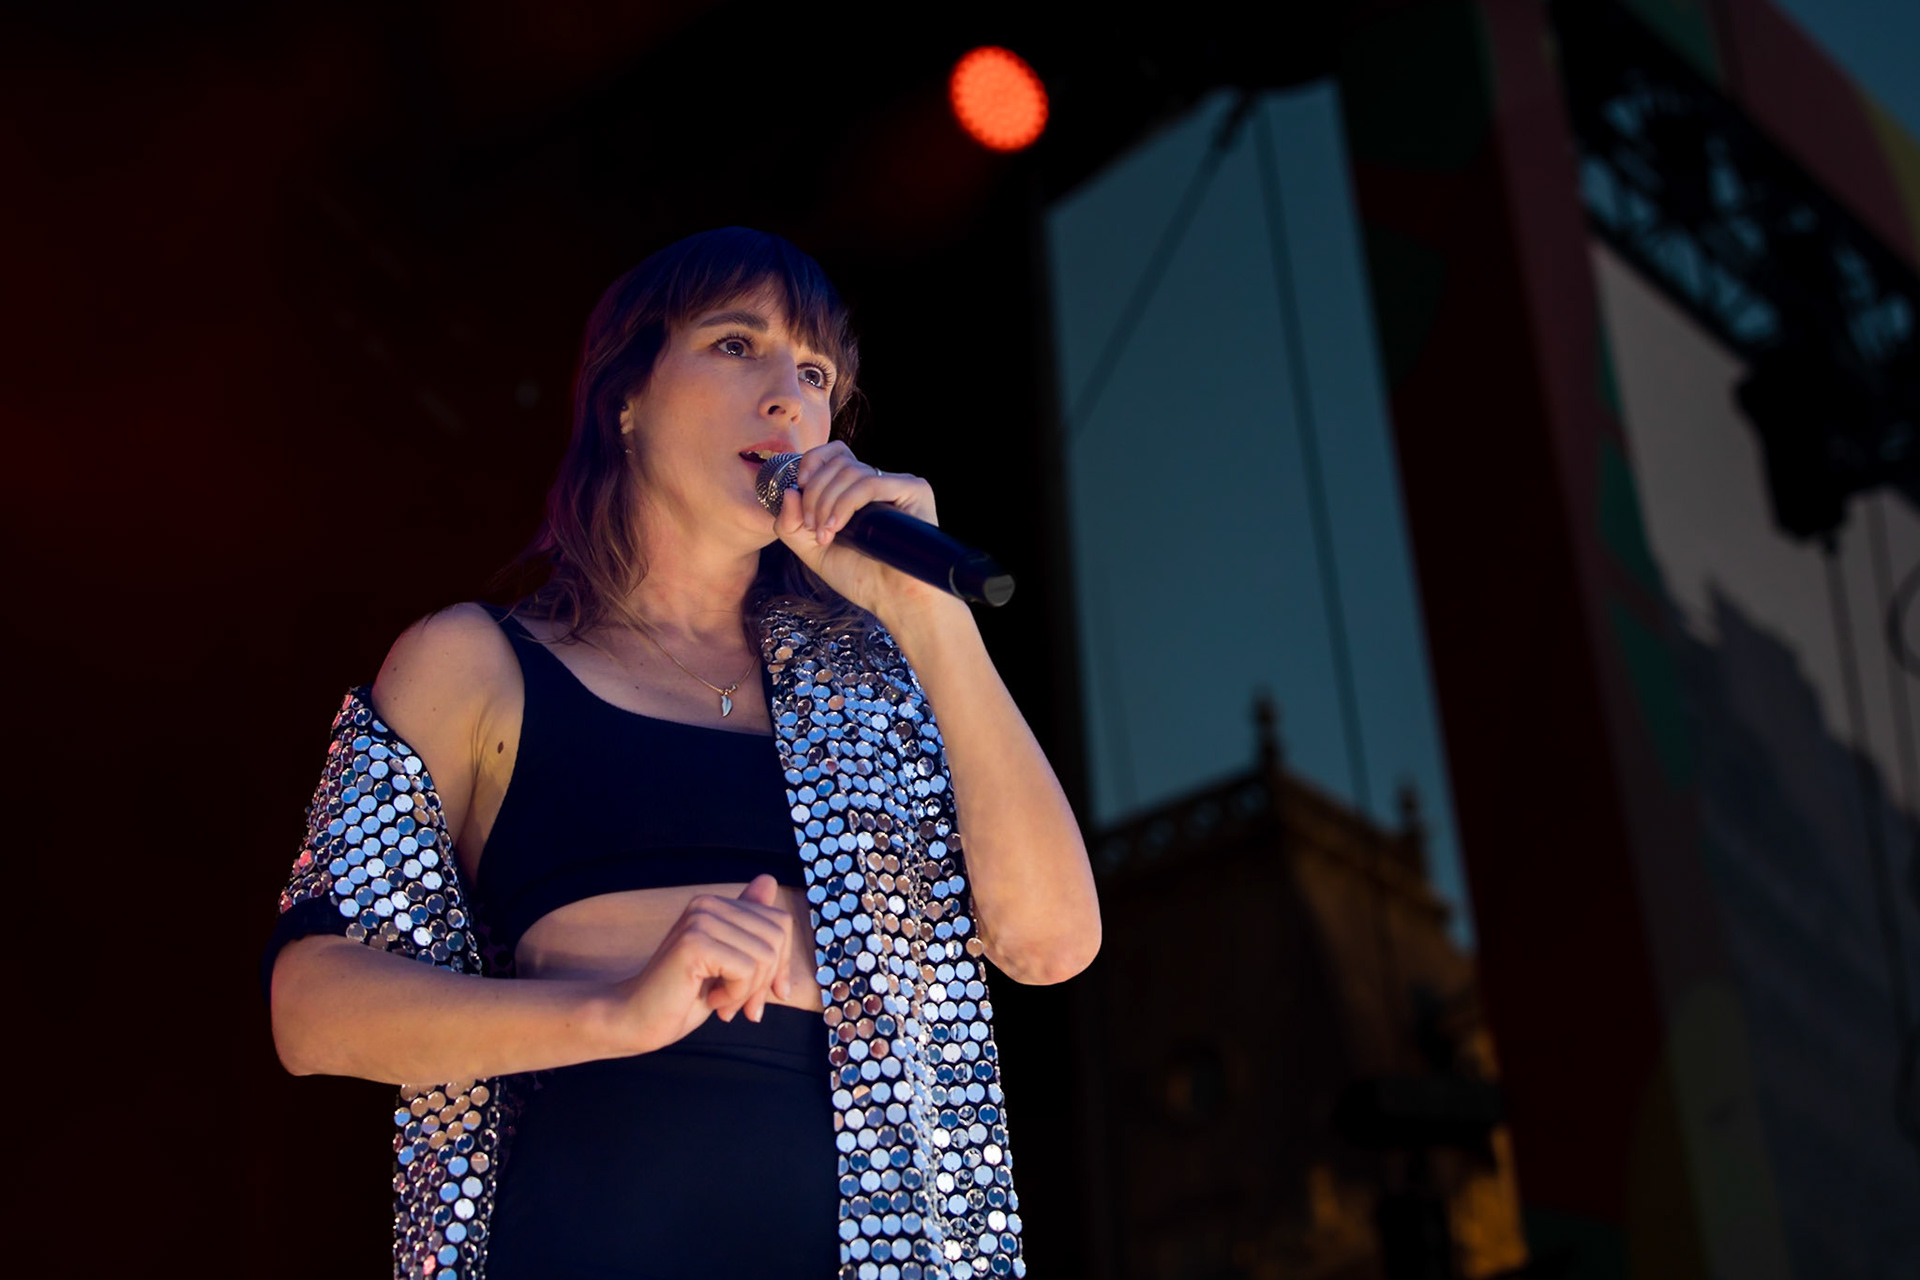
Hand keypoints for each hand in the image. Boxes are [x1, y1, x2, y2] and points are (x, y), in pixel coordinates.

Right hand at [606, 875, 796, 1053]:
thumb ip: (749, 926)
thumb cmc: (683, 996)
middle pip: (776, 938)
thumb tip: (769, 881)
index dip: (782, 963)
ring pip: (764, 956)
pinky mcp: (694, 943)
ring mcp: (700, 920)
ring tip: (722, 1004)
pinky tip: (711, 1001)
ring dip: (748, 992)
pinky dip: (735, 995)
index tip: (770, 992)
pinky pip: (746, 970)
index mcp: (717, 904)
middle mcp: (708, 903)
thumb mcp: (728, 961)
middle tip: (744, 1007)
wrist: (637, 1018)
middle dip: (767, 981)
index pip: (780, 922)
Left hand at [772, 441, 961, 623]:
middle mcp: (880, 482)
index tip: (800, 487)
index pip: (836, 453)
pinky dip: (845, 504)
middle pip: (838, 461)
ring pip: (851, 471)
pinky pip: (871, 483)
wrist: (893, 601)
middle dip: (815, 493)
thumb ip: (791, 524)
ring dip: (827, 502)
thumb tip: (789, 491)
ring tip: (825, 535)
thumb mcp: (812, 550)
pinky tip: (837, 528)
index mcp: (858, 490)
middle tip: (812, 527)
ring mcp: (898, 485)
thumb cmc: (861, 577)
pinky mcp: (915, 491)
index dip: (813, 461)